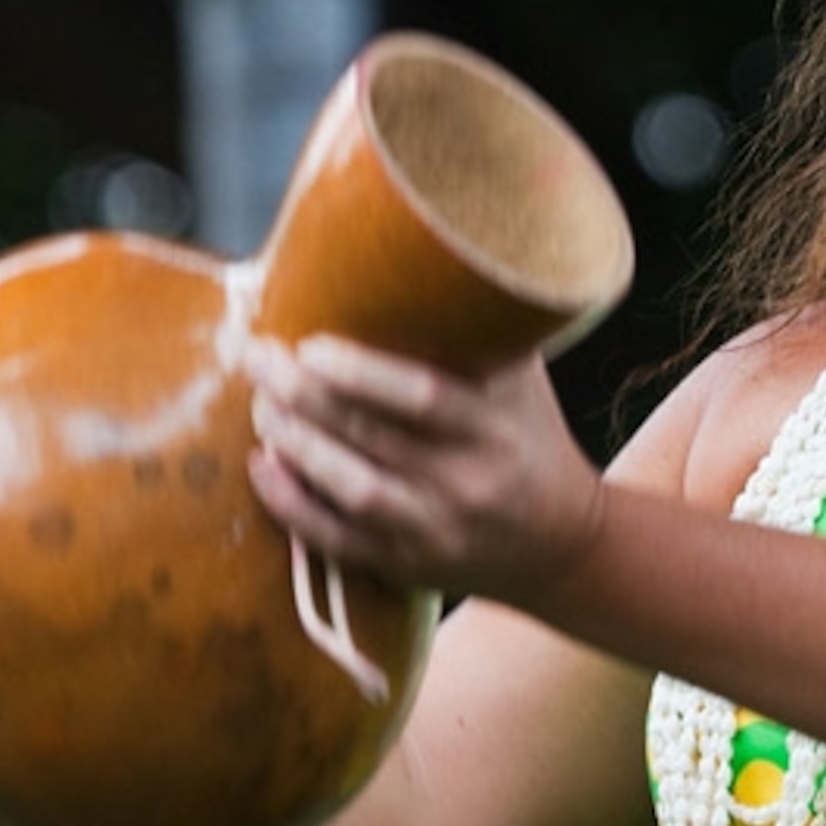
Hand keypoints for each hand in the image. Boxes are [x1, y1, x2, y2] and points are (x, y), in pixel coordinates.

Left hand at [244, 333, 605, 602]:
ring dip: (295, 446)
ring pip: (351, 488)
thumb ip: (475, 334)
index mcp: (496, 427)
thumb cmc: (531, 439)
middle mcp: (467, 480)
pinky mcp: (409, 563)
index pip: (422, 397)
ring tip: (261, 407)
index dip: (359, 373)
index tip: (310, 345)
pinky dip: (292, 504)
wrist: (564, 542)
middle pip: (371, 437)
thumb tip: (410, 261)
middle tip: (261, 359)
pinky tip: (263, 467)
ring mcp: (436, 528)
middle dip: (303, 396)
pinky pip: (338, 539)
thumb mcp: (522, 382)